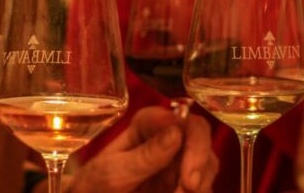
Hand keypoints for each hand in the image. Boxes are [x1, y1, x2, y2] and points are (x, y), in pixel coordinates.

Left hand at [68, 107, 217, 192]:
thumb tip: (177, 131)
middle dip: (200, 165)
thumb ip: (146, 154)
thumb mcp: (115, 171)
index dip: (194, 141)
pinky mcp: (182, 184)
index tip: (188, 174)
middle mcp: (168, 139)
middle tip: (189, 188)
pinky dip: (199, 192)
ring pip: (208, 165)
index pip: (182, 119)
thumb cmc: (95, 183)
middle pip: (201, 140)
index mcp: (149, 125)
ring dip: (200, 184)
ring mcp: (177, 162)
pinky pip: (204, 186)